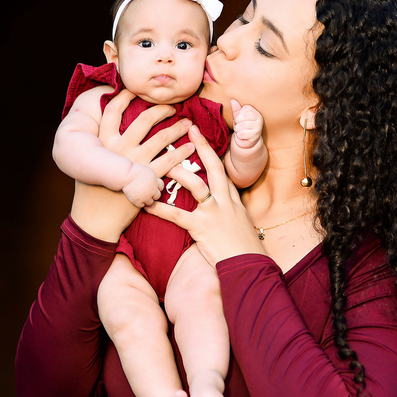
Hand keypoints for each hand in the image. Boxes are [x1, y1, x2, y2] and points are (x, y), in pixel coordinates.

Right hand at [71, 88, 196, 241]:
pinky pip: (170, 161)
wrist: (97, 217)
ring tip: (188, 124)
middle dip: (161, 110)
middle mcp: (118, 148)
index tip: (135, 91)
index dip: (124, 97)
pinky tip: (191, 147)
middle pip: (144, 120)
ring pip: (161, 138)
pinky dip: (183, 152)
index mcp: (102, 142)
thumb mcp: (90, 161)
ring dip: (177, 128)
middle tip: (173, 107)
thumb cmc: (93, 190)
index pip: (112, 111)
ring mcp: (134, 162)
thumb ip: (101, 143)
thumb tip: (109, 123)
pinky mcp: (147, 178)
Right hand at [123, 162, 161, 206]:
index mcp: (155, 180)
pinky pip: (142, 205)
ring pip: (150, 202)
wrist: (125, 175)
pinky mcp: (139, 201)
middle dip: (152, 195)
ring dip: (146, 200)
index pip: (161, 187)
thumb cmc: (132, 170)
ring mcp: (146, 196)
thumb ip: (151, 177)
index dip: (156, 187)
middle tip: (145, 193)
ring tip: (139, 196)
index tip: (150, 187)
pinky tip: (135, 198)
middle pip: (157, 196)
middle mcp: (153, 189)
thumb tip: (153, 182)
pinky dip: (139, 203)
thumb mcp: (146, 170)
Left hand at [144, 125, 265, 265]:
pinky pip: (178, 216)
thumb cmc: (244, 247)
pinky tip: (147, 204)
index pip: (222, 170)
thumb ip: (229, 209)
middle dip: (201, 147)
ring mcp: (214, 213)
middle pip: (214, 167)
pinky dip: (161, 209)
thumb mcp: (241, 223)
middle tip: (188, 130)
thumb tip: (218, 202)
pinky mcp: (202, 228)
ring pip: (196, 185)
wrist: (248, 265)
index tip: (200, 136)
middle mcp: (225, 201)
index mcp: (233, 199)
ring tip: (163, 162)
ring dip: (179, 172)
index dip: (211, 151)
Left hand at [230, 100, 263, 149]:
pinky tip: (244, 137)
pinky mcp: (256, 135)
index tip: (241, 121)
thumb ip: (236, 110)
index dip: (237, 117)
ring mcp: (258, 126)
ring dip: (238, 131)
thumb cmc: (243, 127)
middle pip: (239, 119)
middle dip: (237, 124)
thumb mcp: (238, 118)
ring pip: (240, 126)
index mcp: (254, 111)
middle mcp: (258, 117)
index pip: (240, 111)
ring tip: (242, 131)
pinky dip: (240, 136)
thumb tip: (233, 100)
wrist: (249, 140)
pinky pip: (242, 134)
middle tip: (241, 127)